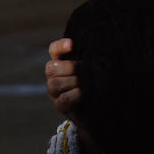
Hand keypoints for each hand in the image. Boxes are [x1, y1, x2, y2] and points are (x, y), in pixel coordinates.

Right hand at [46, 38, 99, 153]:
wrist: (99, 109)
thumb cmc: (97, 83)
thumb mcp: (97, 68)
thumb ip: (95, 58)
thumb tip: (102, 48)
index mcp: (61, 62)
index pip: (54, 50)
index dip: (60, 46)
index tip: (72, 44)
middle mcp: (54, 76)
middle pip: (51, 67)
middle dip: (69, 67)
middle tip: (84, 69)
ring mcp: (55, 92)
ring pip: (55, 83)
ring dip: (74, 81)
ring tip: (86, 83)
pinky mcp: (60, 106)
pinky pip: (64, 98)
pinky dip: (75, 95)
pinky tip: (85, 93)